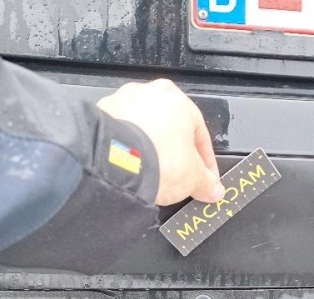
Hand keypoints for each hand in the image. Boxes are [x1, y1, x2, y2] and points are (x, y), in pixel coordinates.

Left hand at [97, 80, 225, 205]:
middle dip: (176, 152)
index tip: (204, 176)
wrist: (117, 163)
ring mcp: (123, 103)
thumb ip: (206, 182)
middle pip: (170, 128)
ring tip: (152, 172)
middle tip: (179, 175)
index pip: (199, 133)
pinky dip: (129, 149)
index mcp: (177, 99)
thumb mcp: (193, 178)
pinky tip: (132, 167)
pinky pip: (122, 134)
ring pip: (144, 128)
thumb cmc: (158, 159)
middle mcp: (149, 94)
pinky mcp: (102, 116)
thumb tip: (212, 189)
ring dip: (151, 148)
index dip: (205, 160)